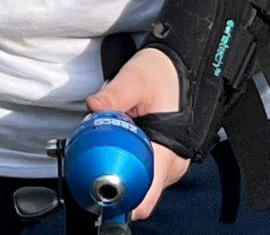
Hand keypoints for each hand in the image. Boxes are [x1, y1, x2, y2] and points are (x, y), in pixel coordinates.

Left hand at [87, 47, 188, 220]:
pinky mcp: (161, 161)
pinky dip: (125, 163)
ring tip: (103, 145)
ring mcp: (167, 166)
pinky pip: (141, 171)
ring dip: (118, 169)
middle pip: (138, 191)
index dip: (123, 201)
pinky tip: (114, 144)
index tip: (98, 194)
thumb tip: (93, 106)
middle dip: (113, 180)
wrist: (178, 68)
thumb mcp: (135, 79)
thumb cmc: (160, 74)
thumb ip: (114, 95)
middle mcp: (171, 167)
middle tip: (90, 160)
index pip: (147, 195)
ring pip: (138, 182)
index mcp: (169, 153)